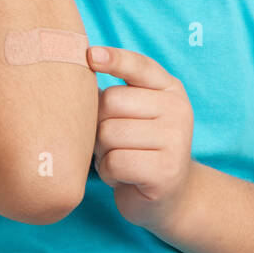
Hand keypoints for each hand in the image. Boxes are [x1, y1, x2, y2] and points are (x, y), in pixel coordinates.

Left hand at [86, 44, 196, 236]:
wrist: (170, 197)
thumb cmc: (139, 149)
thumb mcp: (134, 115)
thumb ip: (114, 95)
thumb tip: (75, 78)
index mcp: (170, 89)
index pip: (139, 66)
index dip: (114, 59)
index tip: (90, 55)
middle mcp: (178, 109)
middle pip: (111, 103)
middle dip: (99, 124)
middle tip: (111, 142)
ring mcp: (176, 140)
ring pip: (109, 134)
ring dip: (103, 152)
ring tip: (120, 159)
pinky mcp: (166, 171)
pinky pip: (115, 162)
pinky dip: (109, 172)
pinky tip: (123, 177)